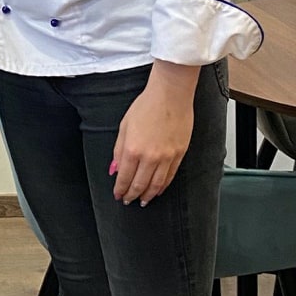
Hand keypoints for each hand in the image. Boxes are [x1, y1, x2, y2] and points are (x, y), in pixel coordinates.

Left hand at [110, 63, 196, 204]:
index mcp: (133, 149)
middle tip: (128, 200)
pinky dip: (163, 186)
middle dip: (132, 195)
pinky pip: (170, 176)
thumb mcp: (125, 126)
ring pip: (156, 184)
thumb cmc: (147, 105)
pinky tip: (158, 190)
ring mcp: (167, 157)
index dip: (120, 189)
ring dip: (148, 195)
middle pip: (140, 184)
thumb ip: (119, 150)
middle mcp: (150, 157)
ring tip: (143, 201)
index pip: (124, 177)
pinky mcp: (179, 154)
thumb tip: (115, 169)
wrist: (171, 94)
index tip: (118, 195)